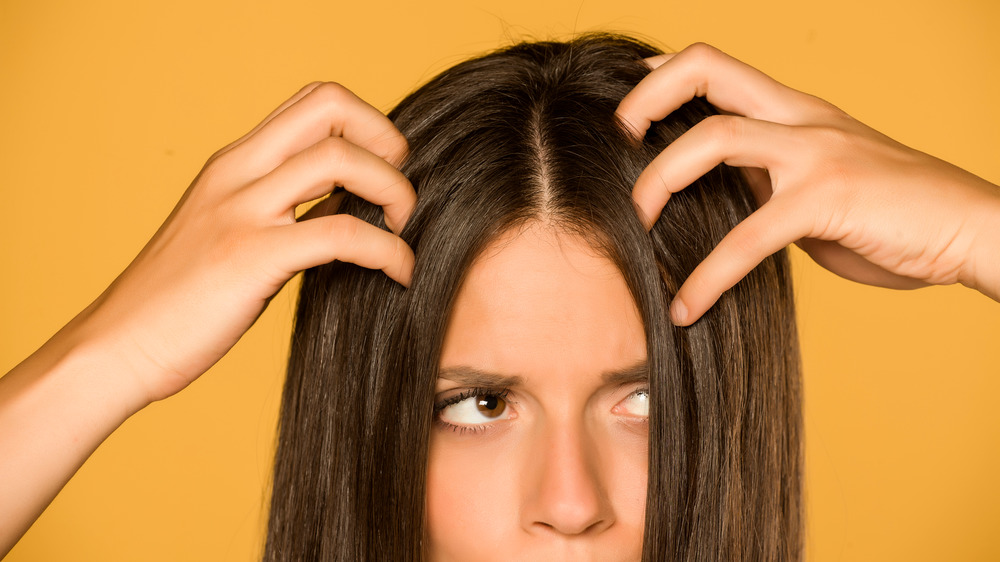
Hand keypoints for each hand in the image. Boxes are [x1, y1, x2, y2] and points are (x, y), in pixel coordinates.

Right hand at [76, 82, 415, 402]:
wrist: (118, 347)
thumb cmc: (178, 300)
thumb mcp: (229, 231)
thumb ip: (282, 207)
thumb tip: (350, 203)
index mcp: (234, 163)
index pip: (313, 101)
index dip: (365, 124)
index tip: (384, 172)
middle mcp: (237, 173)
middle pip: (330, 105)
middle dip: (386, 140)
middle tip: (399, 194)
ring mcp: (242, 212)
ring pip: (341, 160)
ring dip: (394, 191)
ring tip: (403, 232)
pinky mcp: (250, 258)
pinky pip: (342, 235)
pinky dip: (389, 252)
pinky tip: (400, 275)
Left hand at [615, 43, 999, 325]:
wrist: (968, 228)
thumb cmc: (890, 213)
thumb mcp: (817, 180)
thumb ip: (767, 177)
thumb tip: (714, 192)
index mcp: (795, 110)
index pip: (716, 67)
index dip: (663, 78)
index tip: (627, 111)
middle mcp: (801, 118)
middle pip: (708, 69)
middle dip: (646, 100)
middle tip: (614, 146)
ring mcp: (814, 153)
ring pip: (715, 139)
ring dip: (659, 181)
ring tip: (634, 226)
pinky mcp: (827, 200)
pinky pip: (747, 237)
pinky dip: (708, 276)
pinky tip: (686, 308)